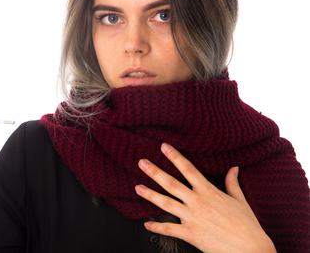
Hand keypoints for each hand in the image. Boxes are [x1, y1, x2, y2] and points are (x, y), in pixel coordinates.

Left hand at [135, 143, 275, 252]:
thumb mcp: (240, 201)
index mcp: (209, 192)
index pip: (188, 169)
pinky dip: (157, 227)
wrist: (251, 250)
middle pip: (171, 184)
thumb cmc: (248, 226)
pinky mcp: (191, 234)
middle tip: (141, 162)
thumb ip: (233, 183)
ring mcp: (193, 218)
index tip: (164, 147)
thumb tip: (234, 168)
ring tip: (138, 188)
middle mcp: (198, 202)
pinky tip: (146, 224)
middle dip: (155, 172)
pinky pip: (169, 230)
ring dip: (150, 195)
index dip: (175, 157)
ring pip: (166, 204)